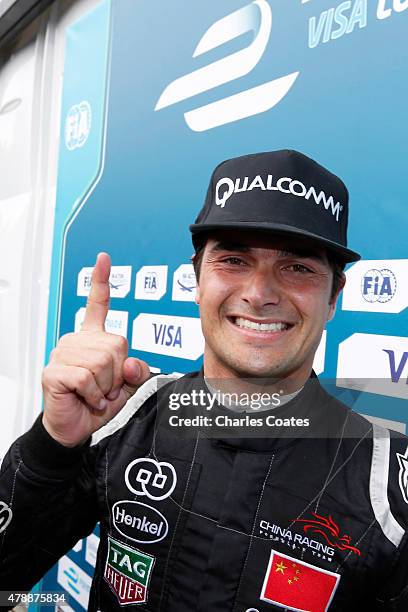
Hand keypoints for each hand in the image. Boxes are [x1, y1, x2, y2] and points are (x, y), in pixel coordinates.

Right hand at [41, 252, 149, 446]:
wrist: (74, 427)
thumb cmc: (97, 404)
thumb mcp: (127, 387)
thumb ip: (137, 371)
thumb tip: (132, 362)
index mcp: (93, 338)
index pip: (98, 305)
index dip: (101, 282)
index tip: (103, 259)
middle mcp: (77, 341)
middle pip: (116, 346)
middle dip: (118, 374)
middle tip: (104, 387)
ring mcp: (63, 353)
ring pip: (102, 362)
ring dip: (105, 386)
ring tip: (94, 393)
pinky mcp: (54, 370)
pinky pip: (88, 378)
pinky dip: (94, 395)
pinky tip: (86, 398)